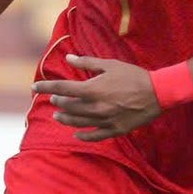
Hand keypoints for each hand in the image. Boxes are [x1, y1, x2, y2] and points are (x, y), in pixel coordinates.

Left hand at [31, 55, 161, 141]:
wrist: (158, 93)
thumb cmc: (134, 76)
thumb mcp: (110, 65)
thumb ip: (87, 62)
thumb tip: (68, 57)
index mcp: (92, 89)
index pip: (61, 88)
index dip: (45, 87)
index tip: (34, 87)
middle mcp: (95, 107)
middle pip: (68, 106)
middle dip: (57, 102)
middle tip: (53, 99)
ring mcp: (104, 120)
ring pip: (77, 122)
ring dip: (65, 119)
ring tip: (58, 116)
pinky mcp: (115, 129)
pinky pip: (94, 136)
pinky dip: (82, 136)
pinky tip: (76, 134)